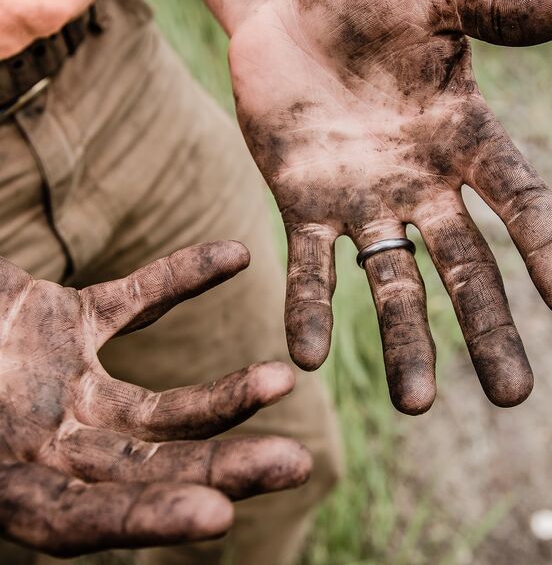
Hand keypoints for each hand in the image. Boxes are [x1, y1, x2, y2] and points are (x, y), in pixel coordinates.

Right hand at [0, 242, 310, 556]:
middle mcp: (45, 442)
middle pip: (149, 468)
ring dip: (223, 393)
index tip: (217, 518)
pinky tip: (234, 254)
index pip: (82, 519)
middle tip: (297, 465)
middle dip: (220, 469)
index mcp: (3, 478)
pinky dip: (181, 277)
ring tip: (282, 379)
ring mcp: (62, 385)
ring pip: (160, 404)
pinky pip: (137, 300)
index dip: (145, 521)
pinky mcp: (69, 323)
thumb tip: (1, 468)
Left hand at [229, 0, 551, 413]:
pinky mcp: (301, 203)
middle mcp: (421, 183)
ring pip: (390, 281)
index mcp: (464, 137)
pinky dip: (309, 308)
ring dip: (403, 340)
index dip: (548, 249)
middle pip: (464, 264)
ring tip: (414, 405)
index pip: (519, 200)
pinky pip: (308, 264)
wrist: (289, 5)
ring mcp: (362, 200)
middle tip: (512, 395)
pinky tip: (307, 357)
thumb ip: (505, 7)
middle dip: (486, 328)